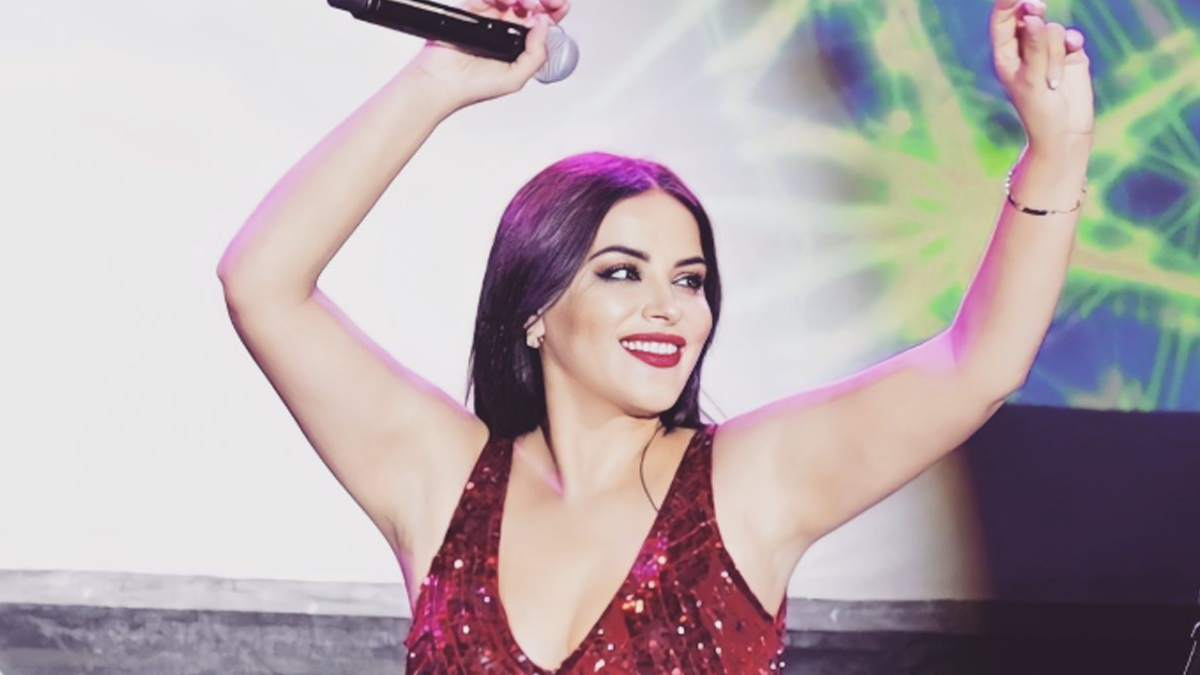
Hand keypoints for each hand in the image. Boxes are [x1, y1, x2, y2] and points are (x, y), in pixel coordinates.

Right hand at [405, 0, 571, 109]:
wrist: (441, 83)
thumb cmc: (473, 87)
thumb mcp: (516, 78)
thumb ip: (536, 54)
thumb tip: (544, 24)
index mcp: (518, 45)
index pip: (542, 23)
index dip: (553, 11)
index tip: (559, 5)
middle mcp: (505, 29)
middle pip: (530, 4)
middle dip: (541, 0)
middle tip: (545, 2)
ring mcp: (489, 17)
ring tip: (522, 4)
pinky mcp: (472, 8)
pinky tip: (505, 2)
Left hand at [991, 0, 1094, 153]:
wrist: (1065, 134)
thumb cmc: (1040, 112)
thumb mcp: (1033, 80)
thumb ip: (1035, 47)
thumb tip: (1031, 17)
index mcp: (1006, 56)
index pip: (1001, 22)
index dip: (1006, 4)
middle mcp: (1025, 50)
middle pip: (1026, 16)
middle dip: (1032, 9)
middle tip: (1037, 5)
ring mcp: (1049, 52)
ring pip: (1052, 30)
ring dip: (1055, 52)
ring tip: (1053, 81)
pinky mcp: (1071, 56)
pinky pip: (1071, 37)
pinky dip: (1072, 43)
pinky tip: (1075, 52)